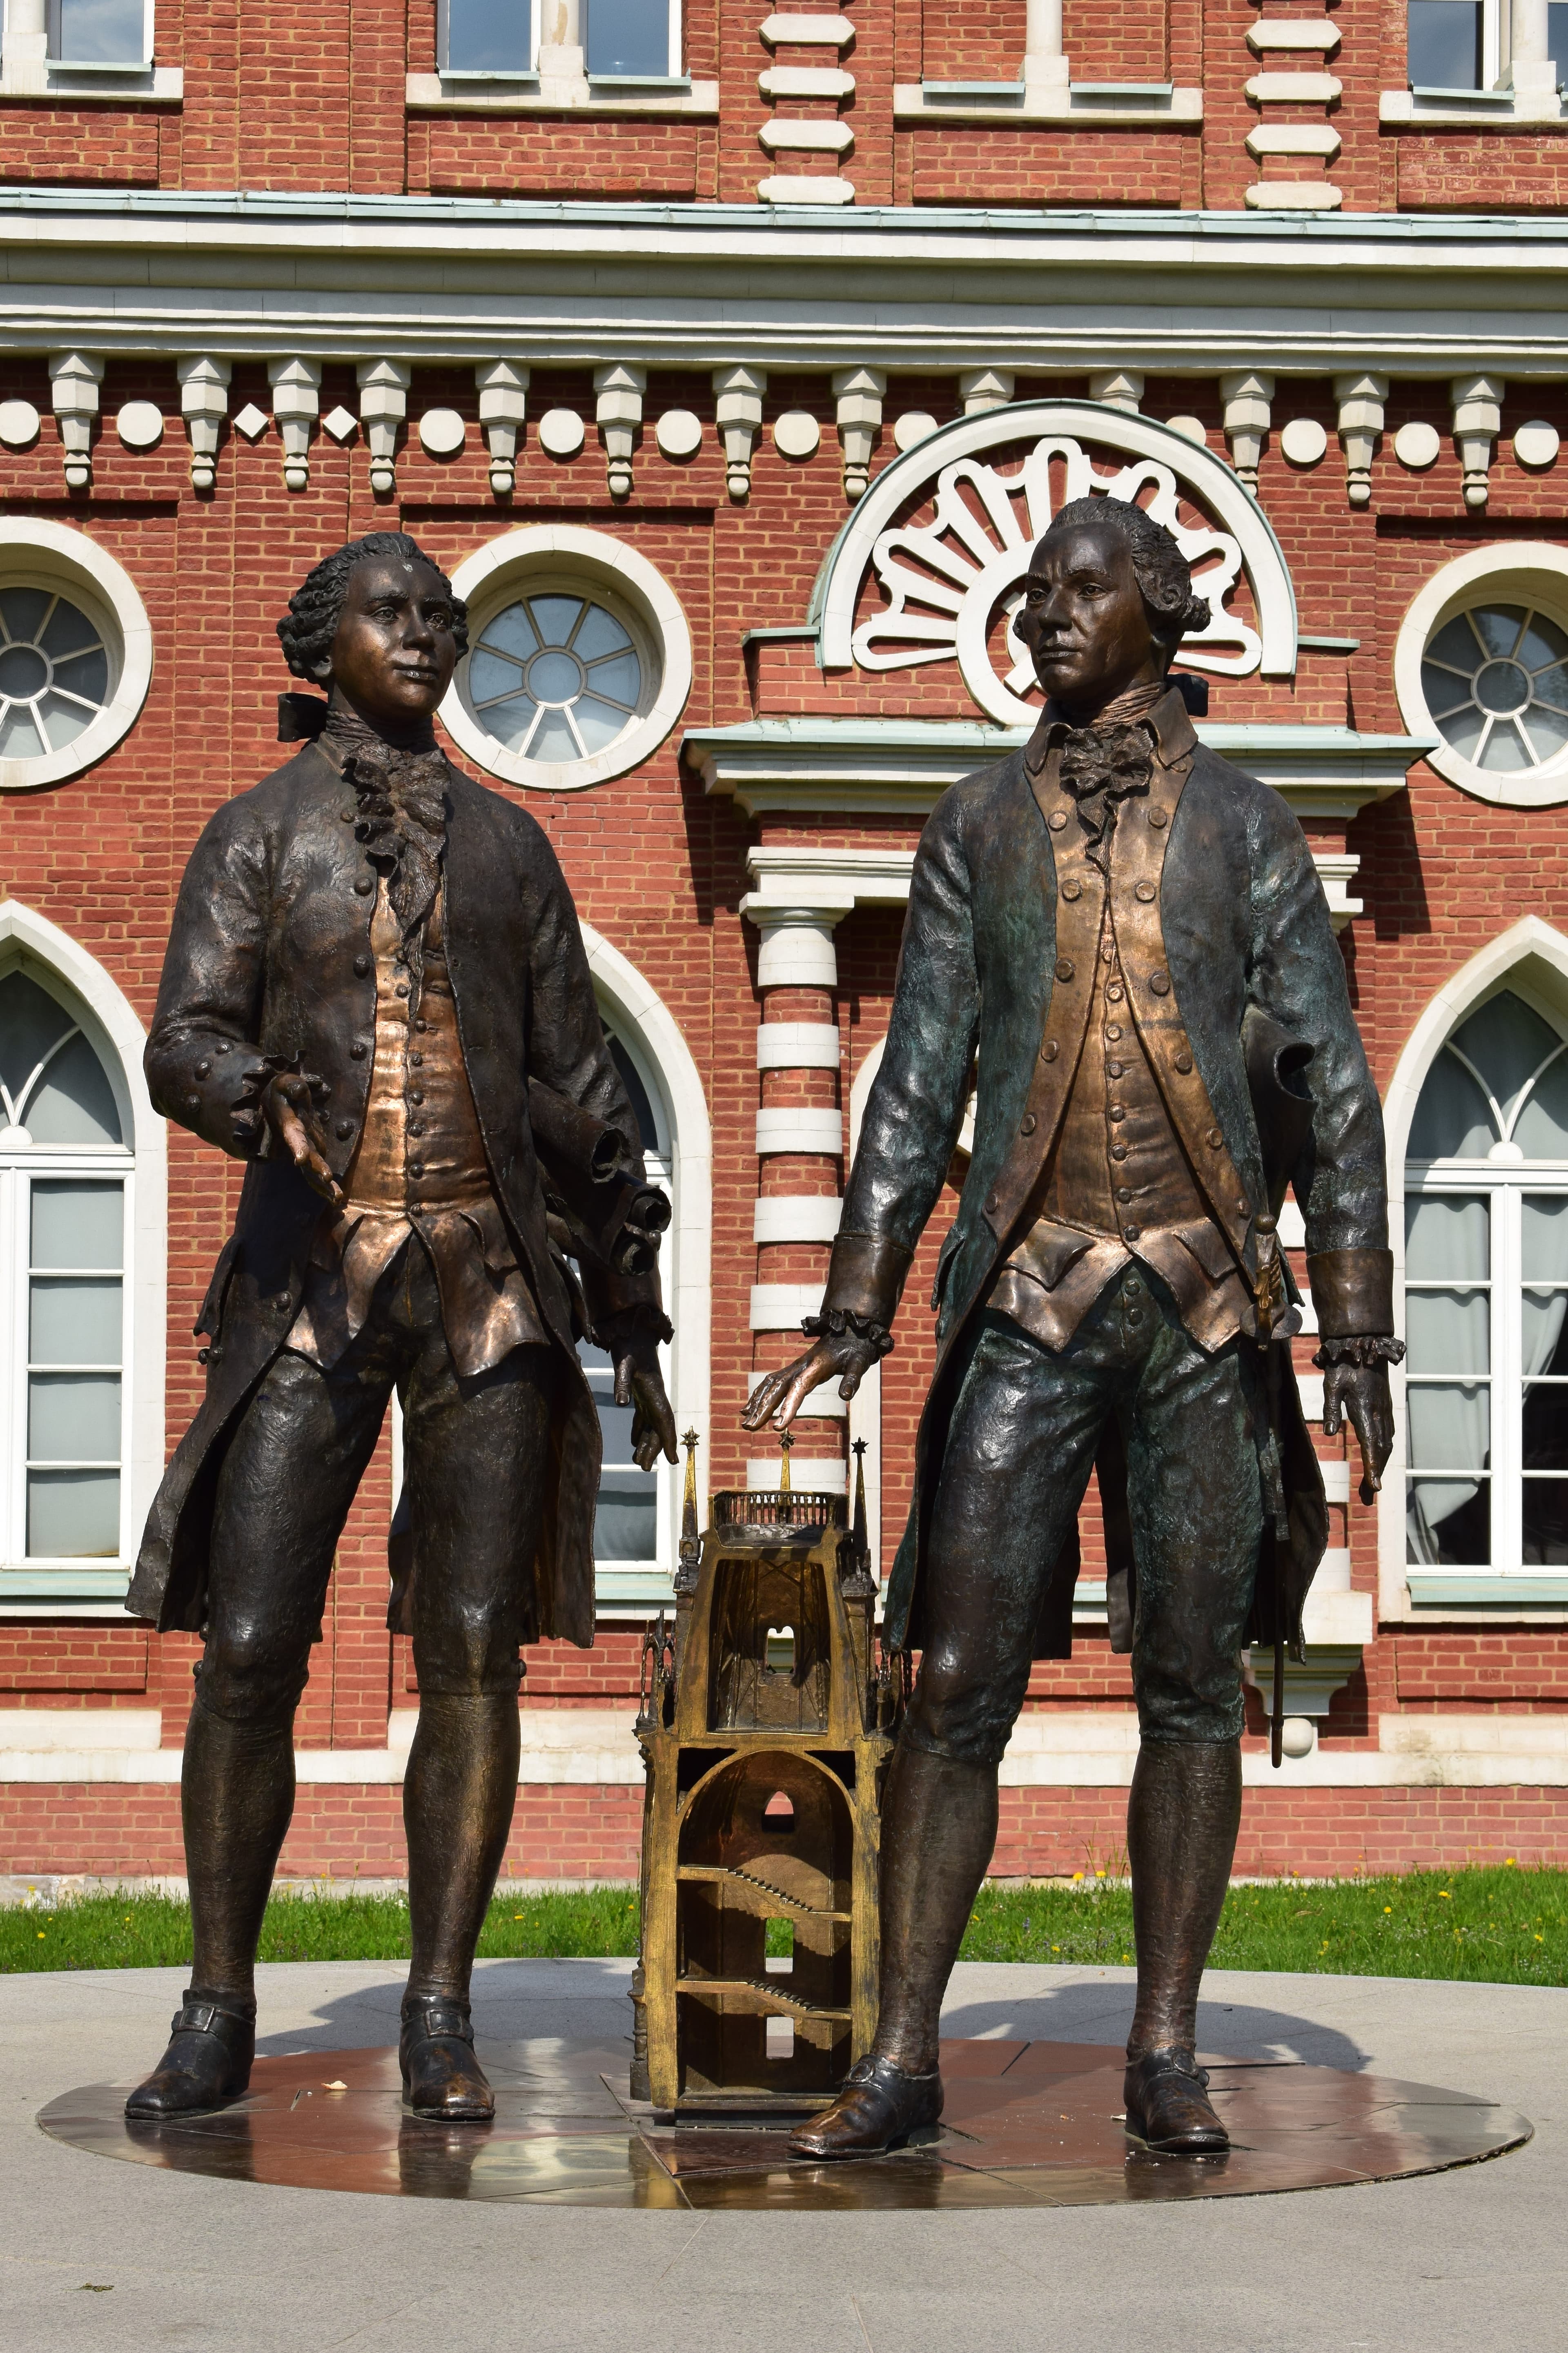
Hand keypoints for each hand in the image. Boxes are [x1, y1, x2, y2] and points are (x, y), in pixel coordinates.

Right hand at [262, 1071, 343, 1208]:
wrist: (277, 1102)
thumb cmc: (281, 1089)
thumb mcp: (284, 1082)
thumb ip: (291, 1086)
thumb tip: (300, 1091)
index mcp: (290, 1126)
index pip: (294, 1137)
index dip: (297, 1147)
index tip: (300, 1159)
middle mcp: (297, 1142)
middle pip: (307, 1159)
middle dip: (316, 1170)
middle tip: (327, 1180)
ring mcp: (305, 1148)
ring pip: (313, 1171)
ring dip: (324, 1185)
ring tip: (337, 1199)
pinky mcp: (312, 1151)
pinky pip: (319, 1170)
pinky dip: (326, 1184)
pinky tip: (336, 1198)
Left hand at [613, 1328, 677, 1471]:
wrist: (631, 1330)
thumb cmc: (628, 1347)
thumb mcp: (623, 1363)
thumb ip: (622, 1382)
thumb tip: (620, 1402)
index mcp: (655, 1392)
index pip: (664, 1421)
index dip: (668, 1441)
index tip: (672, 1460)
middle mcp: (656, 1396)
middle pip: (658, 1427)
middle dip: (654, 1448)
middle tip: (644, 1468)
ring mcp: (650, 1395)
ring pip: (651, 1424)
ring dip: (646, 1442)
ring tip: (639, 1462)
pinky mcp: (642, 1392)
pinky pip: (643, 1416)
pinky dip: (639, 1430)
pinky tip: (633, 1442)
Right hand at [742, 1332, 880, 1435]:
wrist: (849, 1331)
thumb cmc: (856, 1349)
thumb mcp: (860, 1362)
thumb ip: (852, 1379)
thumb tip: (846, 1396)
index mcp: (816, 1366)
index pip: (799, 1387)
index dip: (788, 1406)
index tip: (778, 1426)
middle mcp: (800, 1366)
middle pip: (777, 1388)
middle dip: (762, 1408)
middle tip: (749, 1428)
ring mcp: (794, 1367)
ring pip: (769, 1385)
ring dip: (756, 1404)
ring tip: (745, 1423)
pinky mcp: (793, 1370)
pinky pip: (771, 1382)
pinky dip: (758, 1395)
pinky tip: (748, 1408)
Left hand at [1322, 1360, 1393, 1504]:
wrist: (1363, 1345)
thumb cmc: (1344, 1365)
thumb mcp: (1332, 1384)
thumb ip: (1330, 1408)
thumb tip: (1327, 1433)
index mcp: (1366, 1410)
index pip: (1371, 1445)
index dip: (1372, 1468)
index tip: (1373, 1488)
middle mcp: (1379, 1413)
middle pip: (1381, 1450)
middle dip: (1374, 1474)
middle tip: (1366, 1498)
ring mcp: (1385, 1411)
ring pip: (1386, 1444)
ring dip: (1379, 1465)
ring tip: (1369, 1487)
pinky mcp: (1385, 1408)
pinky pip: (1388, 1434)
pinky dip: (1383, 1451)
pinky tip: (1377, 1459)